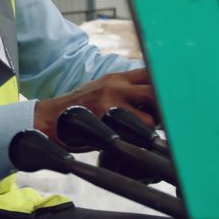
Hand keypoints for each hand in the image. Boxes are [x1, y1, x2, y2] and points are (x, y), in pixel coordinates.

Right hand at [35, 68, 158, 139]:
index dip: (165, 88)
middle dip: (163, 110)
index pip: (152, 74)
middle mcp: (115, 86)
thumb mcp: (102, 91)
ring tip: (140, 136)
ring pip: (149, 118)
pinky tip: (128, 144)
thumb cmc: (79, 109)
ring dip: (150, 131)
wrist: (48, 119)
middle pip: (156, 93)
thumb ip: (125, 91)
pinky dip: (135, 143)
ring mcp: (109, 104)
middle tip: (161, 123)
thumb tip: (155, 100)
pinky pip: (132, 136)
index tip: (171, 101)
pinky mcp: (103, 124)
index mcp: (117, 78)